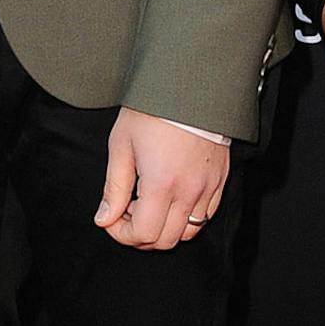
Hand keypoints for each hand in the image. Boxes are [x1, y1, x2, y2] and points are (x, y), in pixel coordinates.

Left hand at [94, 108, 229, 249]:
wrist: (189, 85)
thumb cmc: (152, 110)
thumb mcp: (122, 144)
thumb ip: (114, 188)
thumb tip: (105, 219)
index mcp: (161, 184)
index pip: (144, 234)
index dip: (122, 235)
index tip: (112, 220)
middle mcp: (189, 191)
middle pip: (166, 240)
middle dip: (141, 235)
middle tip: (128, 212)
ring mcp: (208, 187)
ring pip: (188, 233)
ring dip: (165, 228)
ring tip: (149, 203)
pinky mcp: (220, 180)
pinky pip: (206, 216)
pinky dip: (187, 218)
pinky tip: (171, 197)